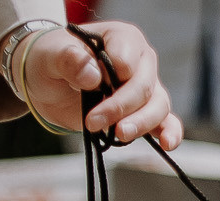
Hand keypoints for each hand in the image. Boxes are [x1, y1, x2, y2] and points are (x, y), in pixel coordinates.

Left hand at [20, 21, 181, 148]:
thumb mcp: (50, 55)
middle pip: (145, 86)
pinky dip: (170, 133)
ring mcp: (146, 89)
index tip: (91, 84)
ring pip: (157, 107)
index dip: (113, 74)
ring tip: (119, 134)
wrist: (49, 83)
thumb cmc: (51, 61)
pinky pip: (167, 123)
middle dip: (121, 107)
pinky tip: (166, 144)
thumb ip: (68, 59)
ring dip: (139, 123)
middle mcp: (141, 62)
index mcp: (122, 38)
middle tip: (93, 120)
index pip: (129, 57)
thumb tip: (93, 75)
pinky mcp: (144, 113)